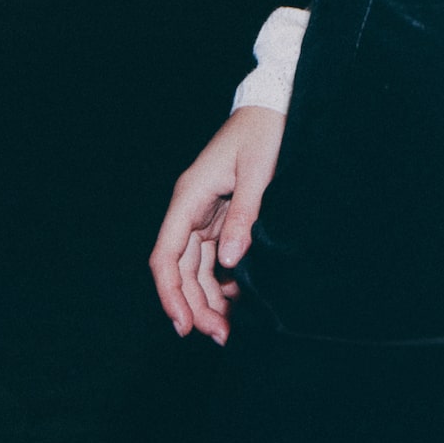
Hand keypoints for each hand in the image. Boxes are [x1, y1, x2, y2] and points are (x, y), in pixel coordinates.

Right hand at [148, 104, 285, 344]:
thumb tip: (230, 262)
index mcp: (190, 196)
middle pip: (180, 269)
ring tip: (227, 330)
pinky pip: (213, 257)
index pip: (166, 255)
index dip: (169, 294)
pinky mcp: (222, 216)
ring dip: (207, 299)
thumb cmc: (266, 132)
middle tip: (219, 337)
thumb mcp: (259, 173)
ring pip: (196, 268)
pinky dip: (221, 281)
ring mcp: (205, 213)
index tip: (184, 326)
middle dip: (194, 305)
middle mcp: (191, 208)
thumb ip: (245, 216)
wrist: (277, 105)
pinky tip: (236, 300)